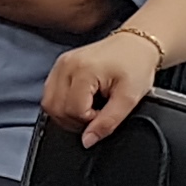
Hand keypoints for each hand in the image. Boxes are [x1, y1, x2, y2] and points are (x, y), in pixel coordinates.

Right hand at [42, 28, 162, 144]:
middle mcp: (66, 65)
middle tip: (96, 114)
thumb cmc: (135, 66)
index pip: (73, 111)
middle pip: (56, 108)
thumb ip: (108, 122)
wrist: (136, 44)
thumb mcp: (129, 99)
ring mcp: (61, 64)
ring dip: (66, 113)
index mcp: (83, 70)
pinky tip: (80, 101)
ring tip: (88, 108)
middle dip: (75, 120)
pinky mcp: (60, 65)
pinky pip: (50, 93)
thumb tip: (87, 141)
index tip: (105, 113)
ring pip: (49, 103)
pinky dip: (62, 104)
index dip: (89, 121)